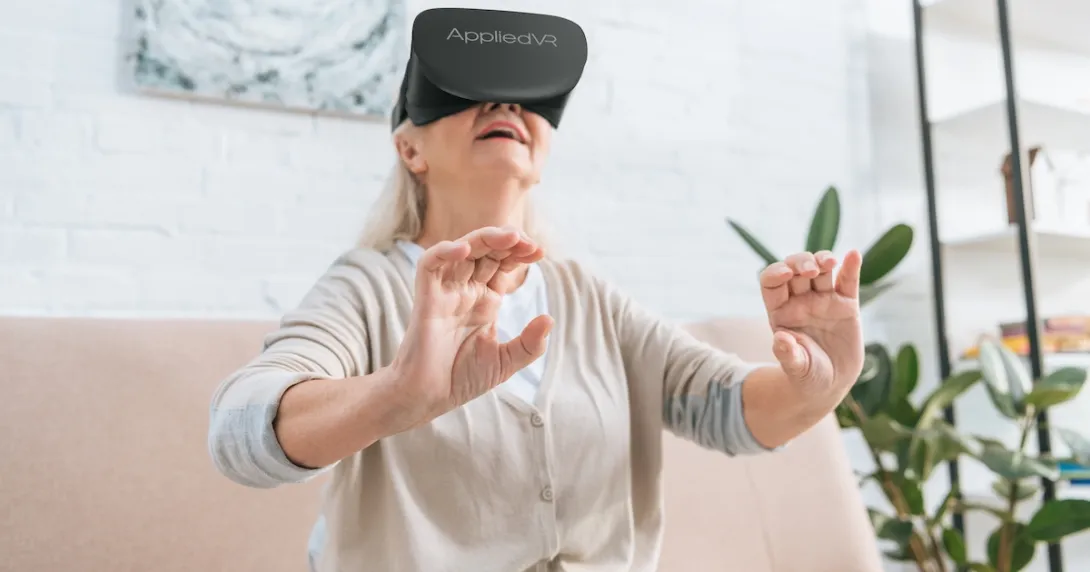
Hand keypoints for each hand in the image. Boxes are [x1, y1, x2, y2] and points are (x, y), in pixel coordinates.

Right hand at [392, 227, 552, 421]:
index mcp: (485, 301)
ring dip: (485, 238)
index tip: (540, 253)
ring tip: (511, 237)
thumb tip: (549, 318)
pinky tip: (465, 248)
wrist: (429, 398)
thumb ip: (529, 344)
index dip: (519, 254)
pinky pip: (430, 264)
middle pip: (486, 251)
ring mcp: (446, 292)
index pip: (503, 265)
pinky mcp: (426, 298)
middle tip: (529, 243)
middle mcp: (466, 291)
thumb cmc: (461, 379)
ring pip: (462, 250)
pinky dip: (445, 251)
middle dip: (509, 242)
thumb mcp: (505, 362)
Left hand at [758, 250, 863, 395]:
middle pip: (796, 268)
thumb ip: (787, 354)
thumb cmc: (805, 375)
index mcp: (780, 311)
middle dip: (801, 262)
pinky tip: (854, 255)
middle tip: (810, 271)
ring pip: (821, 270)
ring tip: (829, 263)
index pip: (771, 282)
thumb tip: (779, 339)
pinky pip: (848, 281)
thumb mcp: (796, 368)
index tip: (785, 274)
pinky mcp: (846, 305)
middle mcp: (800, 301)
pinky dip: (852, 267)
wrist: (830, 384)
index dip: (775, 273)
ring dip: (824, 260)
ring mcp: (824, 300)